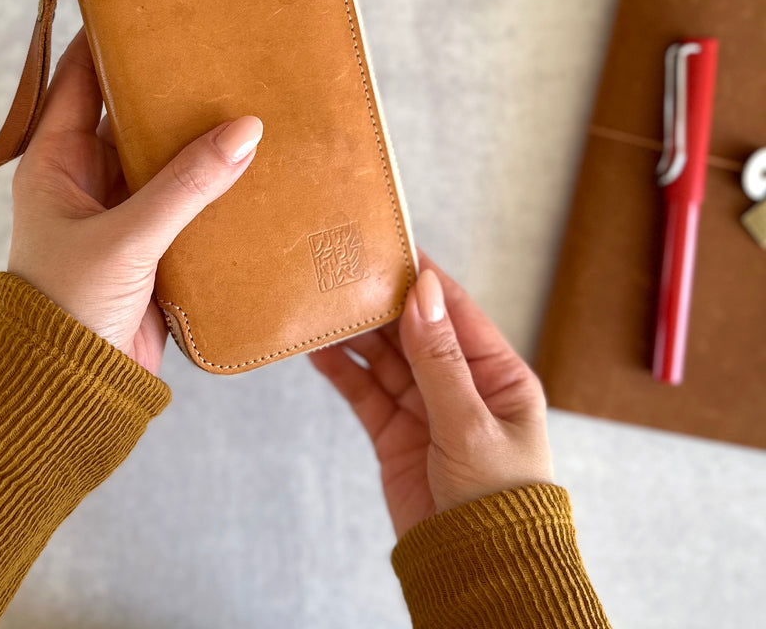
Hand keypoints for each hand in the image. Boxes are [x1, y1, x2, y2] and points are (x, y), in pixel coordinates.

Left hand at [7, 27, 262, 375]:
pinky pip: (184, 199)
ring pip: (161, 158)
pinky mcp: (151, 244)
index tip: (147, 6)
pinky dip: (211, 182)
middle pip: (128, 116)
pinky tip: (247, 162)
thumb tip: (245, 131)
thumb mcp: (127, 237)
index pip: (78, 82)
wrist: (76, 391)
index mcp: (55, 164)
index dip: (107, 42)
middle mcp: (85, 180)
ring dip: (194, 137)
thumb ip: (187, 185)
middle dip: (165, 87)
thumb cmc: (70, 309)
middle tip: (211, 48)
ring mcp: (120, 212)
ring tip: (240, 95)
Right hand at [310, 248, 552, 537]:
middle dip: (382, 303)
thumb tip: (424, 291)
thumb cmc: (499, 499)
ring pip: (385, 359)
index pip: (455, 312)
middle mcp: (461, 386)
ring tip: (324, 306)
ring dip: (357, 334)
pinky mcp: (395, 435)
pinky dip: (343, 371)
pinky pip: (366, 393)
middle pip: (414, 330)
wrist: (477, 573)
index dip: (424, 278)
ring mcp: (426, 409)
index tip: (392, 245)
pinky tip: (319, 351)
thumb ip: (440, 358)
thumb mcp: (471, 423)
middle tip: (346, 271)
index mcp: (498, 375)